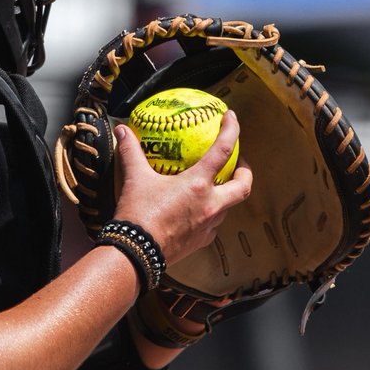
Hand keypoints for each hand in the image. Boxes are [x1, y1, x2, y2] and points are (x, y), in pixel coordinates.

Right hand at [112, 110, 251, 264]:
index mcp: (198, 184)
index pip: (223, 150)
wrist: (136, 252)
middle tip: (239, 163)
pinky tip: (198, 212)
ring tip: (215, 187)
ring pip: (228, 207)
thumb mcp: (135, 178)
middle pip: (243, 186)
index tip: (231, 117)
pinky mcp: (201, 242)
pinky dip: (210, 215)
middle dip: (246, 172)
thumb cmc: (138, 213)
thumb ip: (131, 152)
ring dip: (226, 195)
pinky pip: (213, 225)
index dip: (231, 130)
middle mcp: (210, 204)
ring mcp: (208, 225)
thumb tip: (123, 130)